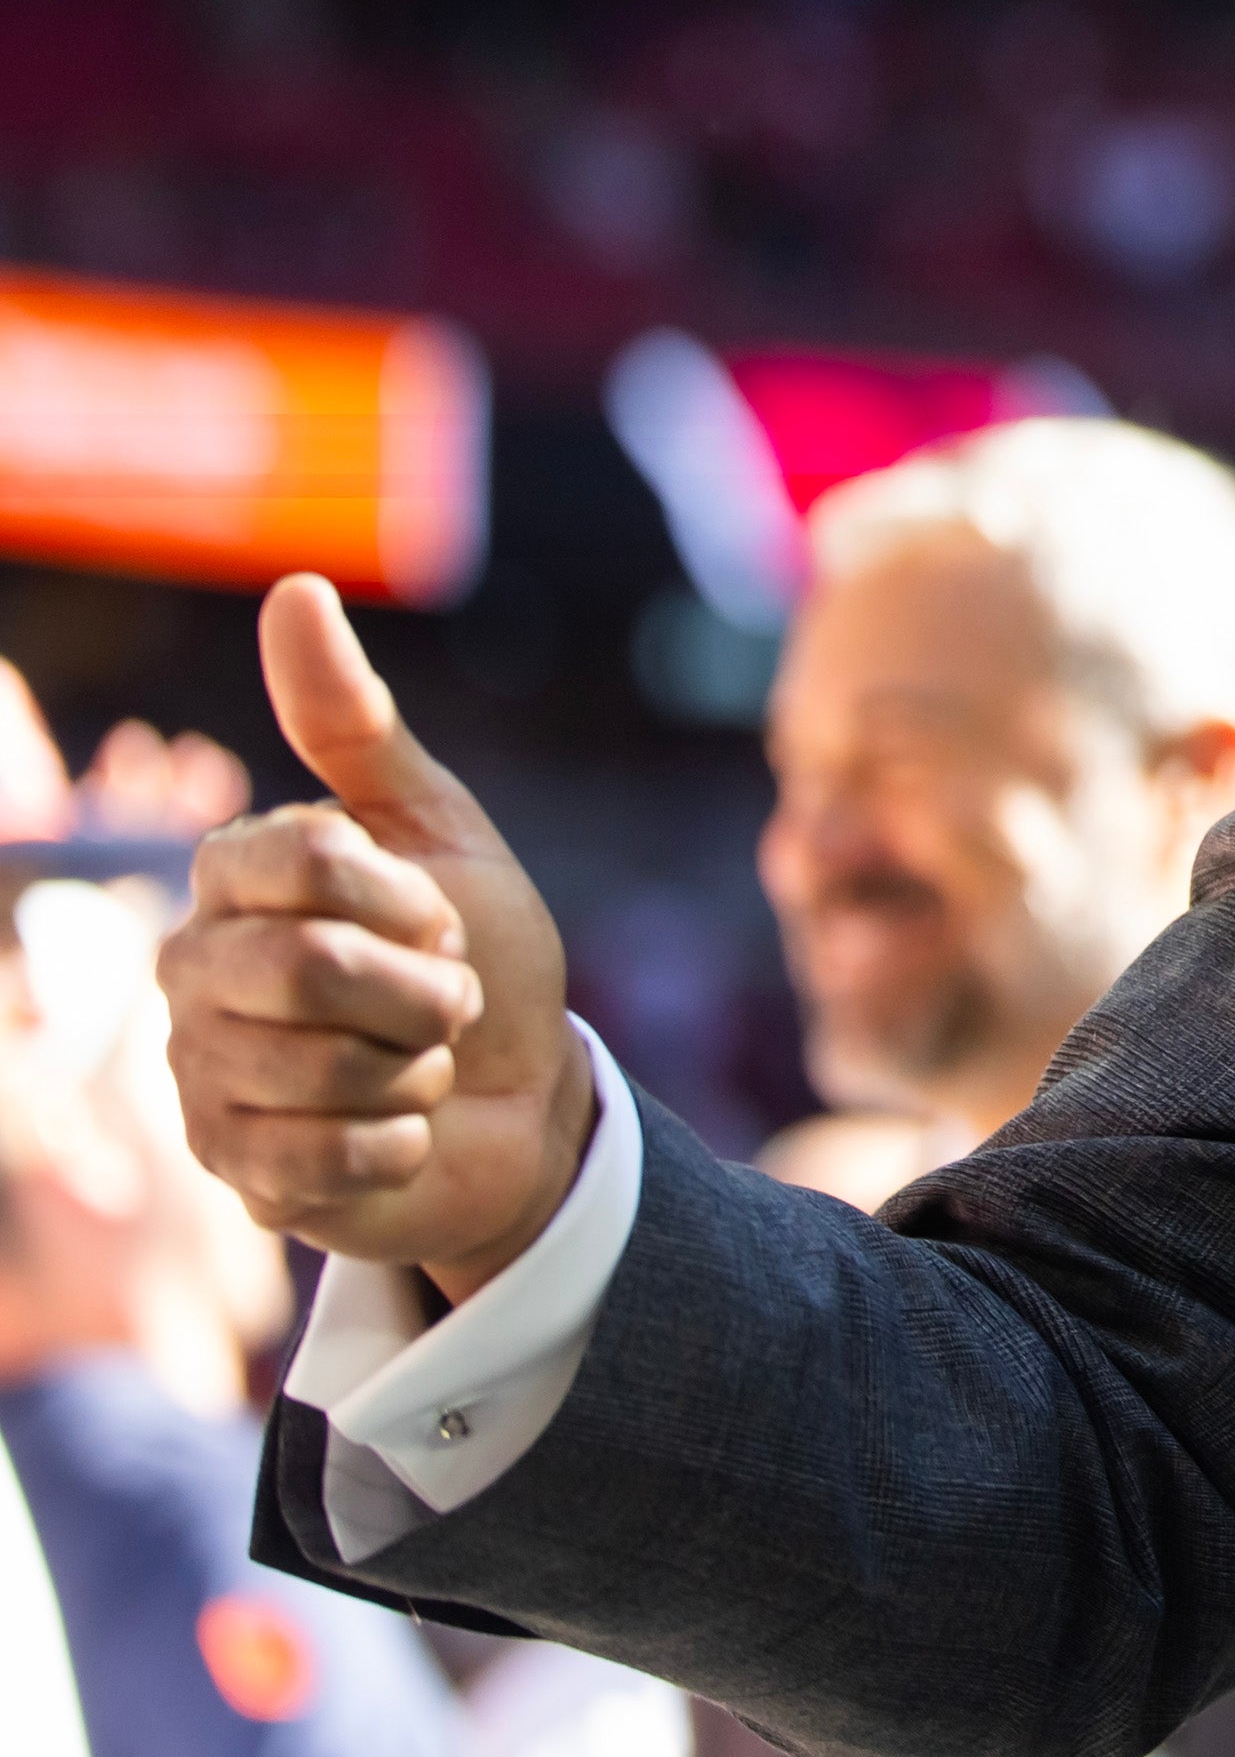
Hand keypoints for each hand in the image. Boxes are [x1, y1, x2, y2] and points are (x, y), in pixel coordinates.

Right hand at [162, 577, 592, 1298]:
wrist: (519, 1097)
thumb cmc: (476, 955)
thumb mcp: (440, 832)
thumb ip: (356, 726)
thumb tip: (292, 587)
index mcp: (233, 879)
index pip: (304, 858)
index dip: (406, 896)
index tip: (440, 917)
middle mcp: (192, 970)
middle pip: (316, 968)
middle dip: (427, 988)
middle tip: (446, 998)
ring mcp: (201, 1075)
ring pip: (326, 1068)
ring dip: (417, 1066)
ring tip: (420, 1061)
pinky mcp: (234, 1169)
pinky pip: (330, 1154)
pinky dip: (402, 1142)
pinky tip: (400, 1131)